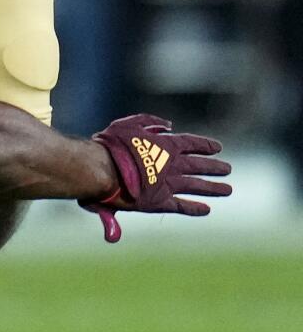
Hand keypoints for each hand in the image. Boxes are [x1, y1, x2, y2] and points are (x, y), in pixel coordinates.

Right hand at [79, 114, 231, 242]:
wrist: (102, 170)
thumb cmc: (110, 145)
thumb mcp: (128, 124)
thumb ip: (149, 121)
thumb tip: (169, 125)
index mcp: (166, 145)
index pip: (192, 144)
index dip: (205, 145)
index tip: (218, 148)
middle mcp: (172, 165)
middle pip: (199, 165)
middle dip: (214, 167)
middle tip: (228, 169)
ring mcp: (168, 184)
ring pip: (197, 186)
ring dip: (213, 187)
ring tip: (228, 190)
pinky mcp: (160, 202)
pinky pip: (182, 206)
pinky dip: (195, 208)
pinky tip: (207, 210)